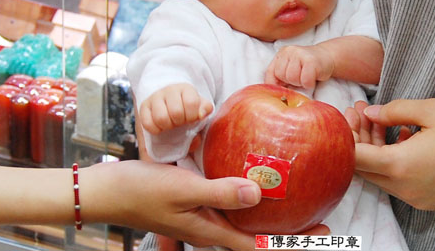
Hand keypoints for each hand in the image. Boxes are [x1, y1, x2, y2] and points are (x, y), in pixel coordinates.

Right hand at [87, 161, 328, 250]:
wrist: (112, 191)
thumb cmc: (143, 190)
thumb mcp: (184, 189)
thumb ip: (221, 193)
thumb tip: (259, 195)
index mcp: (212, 231)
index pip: (260, 246)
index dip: (292, 244)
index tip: (323, 235)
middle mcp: (213, 229)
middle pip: (259, 239)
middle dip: (291, 236)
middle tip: (322, 225)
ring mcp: (205, 219)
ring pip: (247, 226)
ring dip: (273, 223)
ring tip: (298, 209)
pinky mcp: (199, 206)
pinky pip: (232, 209)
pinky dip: (251, 205)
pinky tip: (256, 190)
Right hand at [139, 83, 212, 133]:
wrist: (170, 99)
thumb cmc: (187, 106)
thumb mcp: (199, 106)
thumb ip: (205, 110)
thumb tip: (202, 115)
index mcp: (186, 88)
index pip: (191, 103)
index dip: (193, 116)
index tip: (191, 118)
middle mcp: (169, 90)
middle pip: (176, 112)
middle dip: (180, 122)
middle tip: (181, 122)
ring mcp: (155, 97)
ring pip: (161, 118)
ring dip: (168, 126)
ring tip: (171, 124)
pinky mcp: (144, 106)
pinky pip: (147, 123)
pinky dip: (155, 130)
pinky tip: (161, 127)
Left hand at [265, 45, 334, 88]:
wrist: (328, 56)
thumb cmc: (307, 67)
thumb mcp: (290, 69)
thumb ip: (280, 78)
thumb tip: (273, 95)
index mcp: (281, 54)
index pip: (270, 72)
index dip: (275, 84)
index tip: (283, 89)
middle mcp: (288, 51)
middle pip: (281, 75)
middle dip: (290, 81)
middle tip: (300, 78)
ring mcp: (299, 54)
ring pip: (292, 77)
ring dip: (300, 82)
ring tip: (306, 77)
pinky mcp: (311, 60)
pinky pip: (305, 80)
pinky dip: (309, 84)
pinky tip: (313, 78)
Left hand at [352, 98, 434, 209]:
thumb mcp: (430, 110)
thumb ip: (393, 111)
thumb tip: (371, 112)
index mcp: (401, 166)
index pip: (355, 157)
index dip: (345, 135)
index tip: (347, 115)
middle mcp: (404, 188)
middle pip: (364, 167)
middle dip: (358, 138)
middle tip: (360, 111)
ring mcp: (416, 197)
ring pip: (381, 174)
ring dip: (375, 148)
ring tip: (379, 119)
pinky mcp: (427, 199)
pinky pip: (398, 181)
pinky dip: (391, 160)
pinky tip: (402, 135)